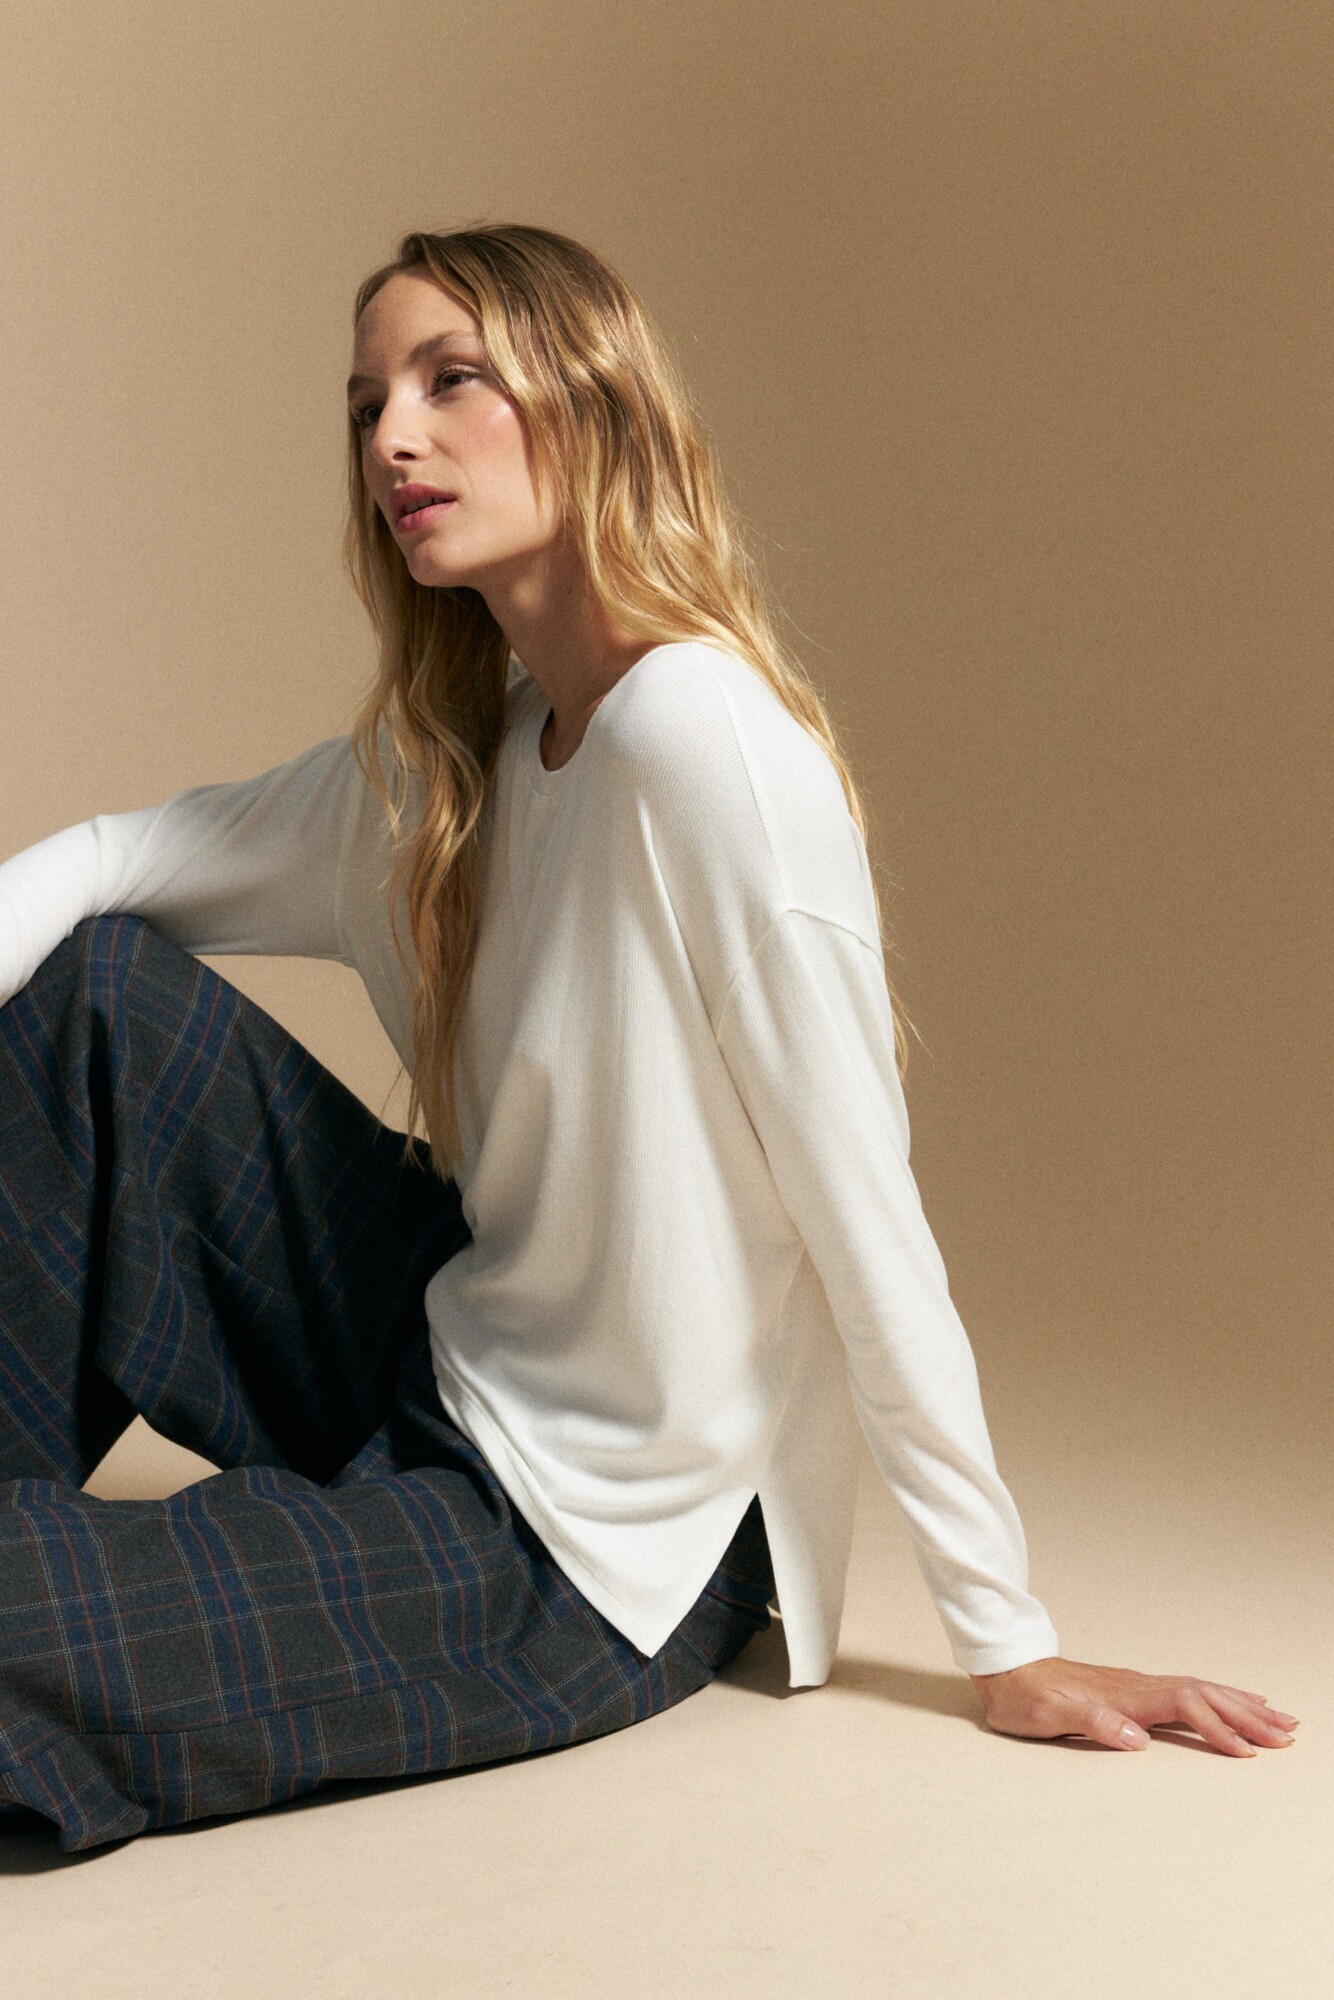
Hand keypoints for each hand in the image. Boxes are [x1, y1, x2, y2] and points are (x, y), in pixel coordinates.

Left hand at [969, 1655, 1299, 1756]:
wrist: (1005, 1670)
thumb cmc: (1024, 1697)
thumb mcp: (1048, 1714)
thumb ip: (1091, 1722)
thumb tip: (1137, 1738)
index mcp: (1125, 1695)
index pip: (1184, 1707)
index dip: (1218, 1728)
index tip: (1248, 1751)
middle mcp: (1138, 1686)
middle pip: (1204, 1695)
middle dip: (1247, 1715)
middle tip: (1288, 1734)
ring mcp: (1138, 1686)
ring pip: (1201, 1691)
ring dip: (1240, 1705)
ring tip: (1278, 1718)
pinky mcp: (1134, 1691)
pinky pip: (1188, 1692)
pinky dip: (1218, 1698)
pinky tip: (1230, 1703)